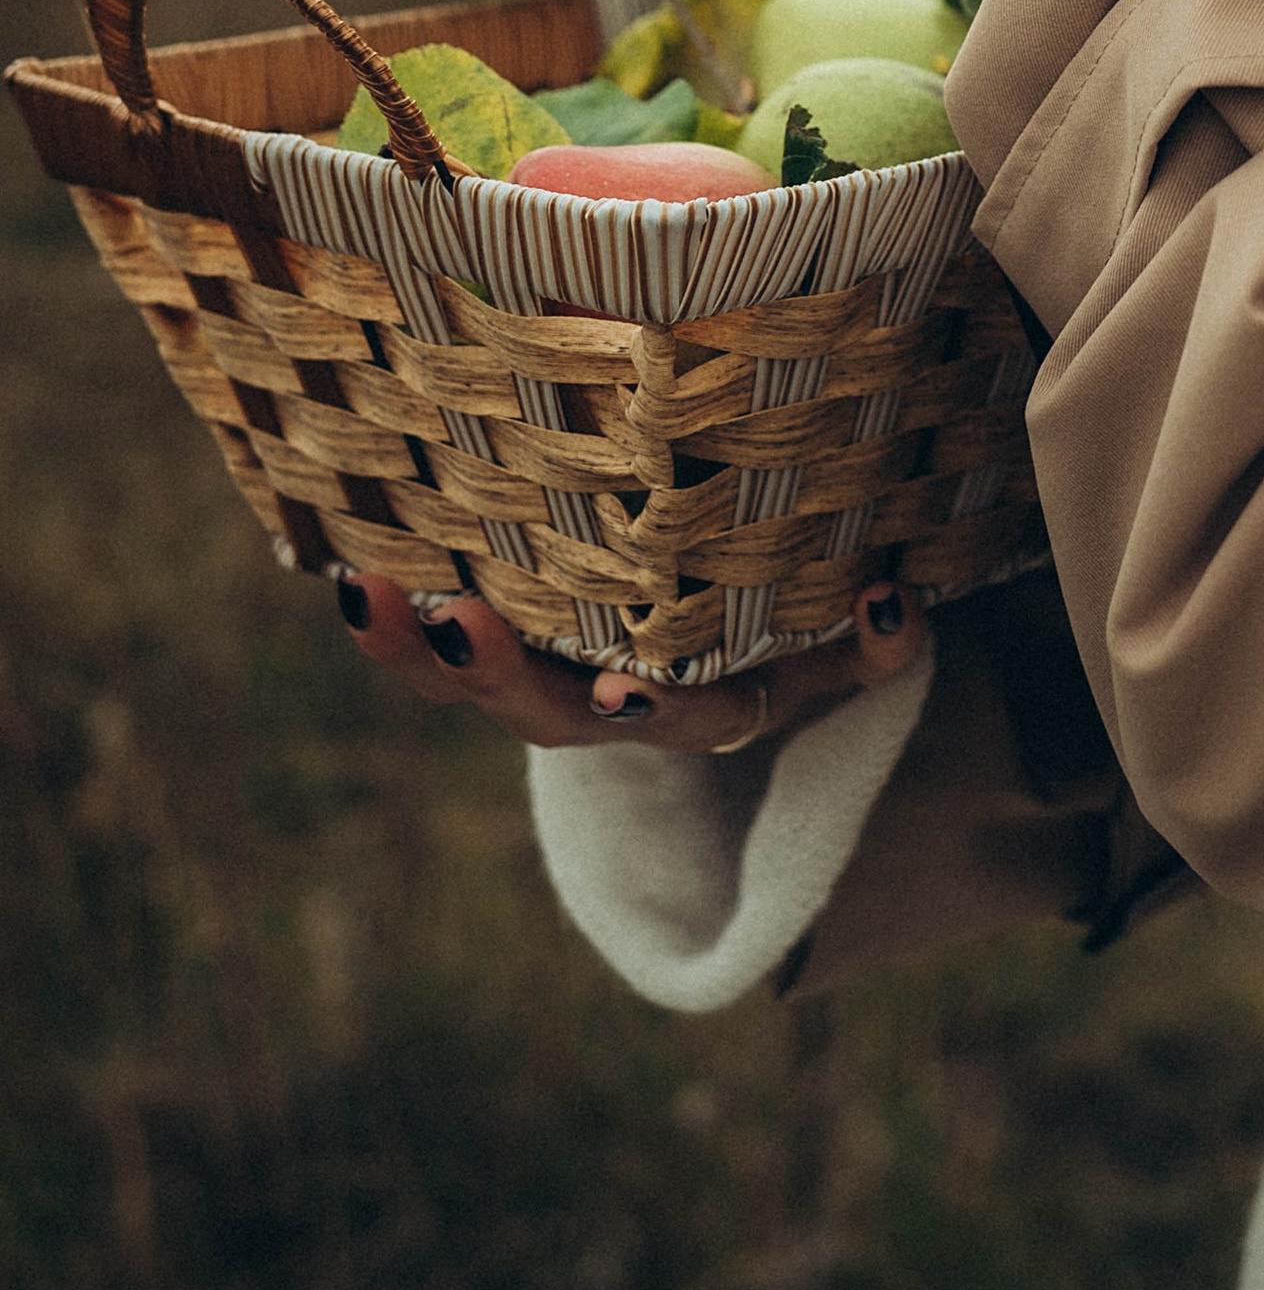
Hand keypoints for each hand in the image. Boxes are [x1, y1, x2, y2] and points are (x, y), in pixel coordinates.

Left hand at [336, 572, 925, 751]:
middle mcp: (610, 707)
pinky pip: (440, 645)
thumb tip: (892, 597)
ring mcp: (547, 682)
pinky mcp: (502, 648)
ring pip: (473, 683)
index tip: (618, 689)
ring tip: (363, 595)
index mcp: (698, 707)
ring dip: (412, 648)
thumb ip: (877, 645)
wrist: (717, 668)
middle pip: (544, 712)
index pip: (672, 717)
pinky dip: (393, 623)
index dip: (644, 706)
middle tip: (456, 623)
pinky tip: (345, 572)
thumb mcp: (840, 657)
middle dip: (496, 672)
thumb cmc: (791, 641)